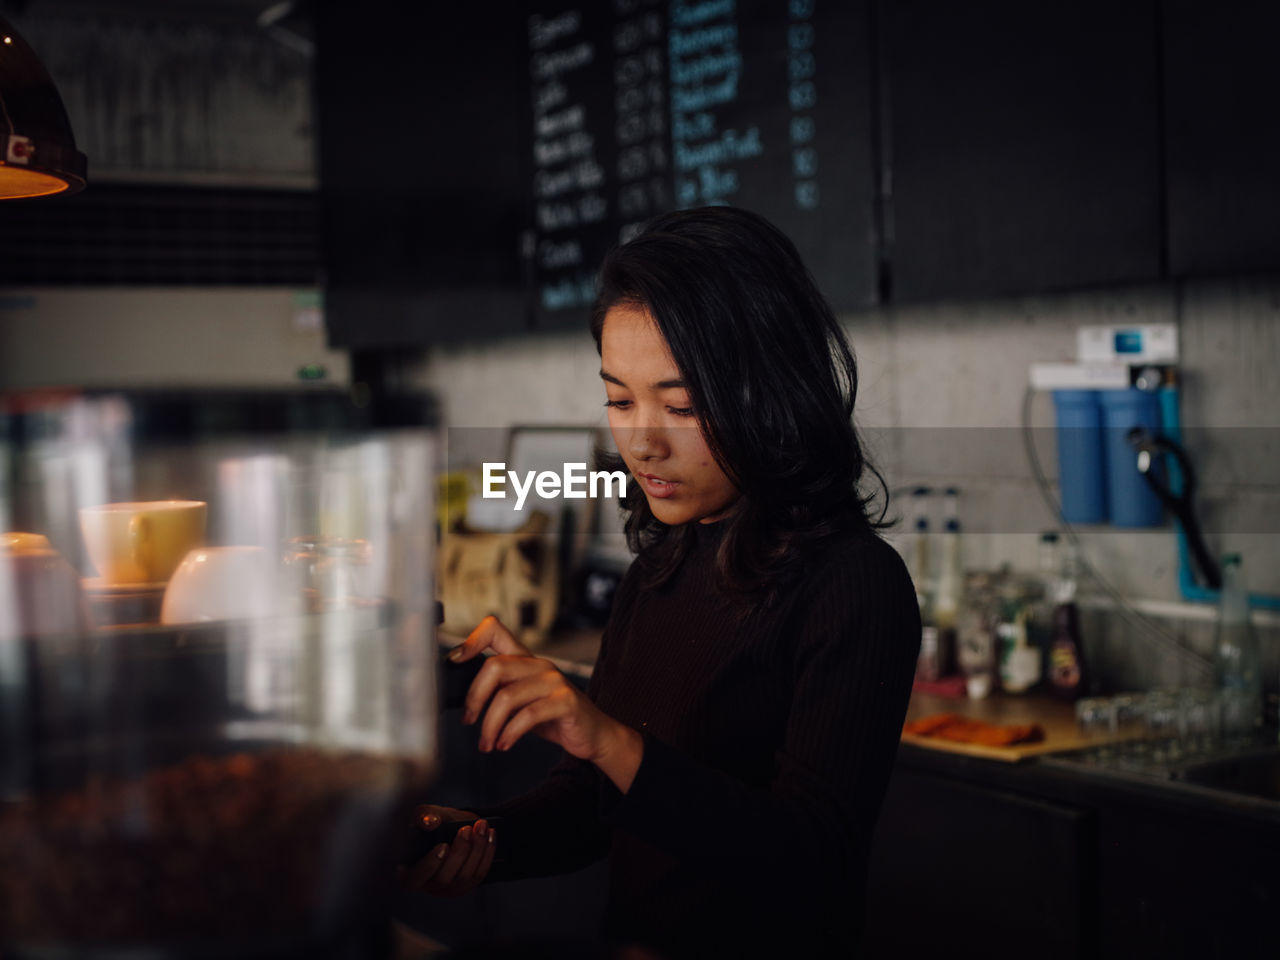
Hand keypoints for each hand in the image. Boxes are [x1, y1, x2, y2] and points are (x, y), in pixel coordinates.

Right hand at [396, 804, 496, 896]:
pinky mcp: (467, 885)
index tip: (443, 846)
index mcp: (408, 872)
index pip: (415, 877)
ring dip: (476, 850)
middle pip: (444, 878)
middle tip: (466, 829)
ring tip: (481, 826)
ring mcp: (448, 888)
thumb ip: (424, 816)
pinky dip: (487, 853)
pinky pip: (480, 874)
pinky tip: (490, 834)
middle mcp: (428, 885)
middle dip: (459, 852)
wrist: (454, 827)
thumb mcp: (426, 814)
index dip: (431, 863)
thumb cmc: (435, 823)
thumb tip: (430, 822)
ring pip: (464, 877)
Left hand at [451, 617, 642, 790]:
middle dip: (474, 698)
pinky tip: (504, 744)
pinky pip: (528, 715)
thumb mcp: (522, 701)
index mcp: (526, 659)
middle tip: (469, 721)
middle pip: (494, 666)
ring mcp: (554, 681)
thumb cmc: (553, 717)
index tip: (455, 660)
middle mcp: (539, 664)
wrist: (593, 734)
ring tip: (488, 743)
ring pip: (507, 696)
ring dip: (490, 726)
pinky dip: (510, 734)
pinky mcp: (566, 701)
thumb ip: (499, 692)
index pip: (495, 629)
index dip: (471, 640)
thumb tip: (465, 701)